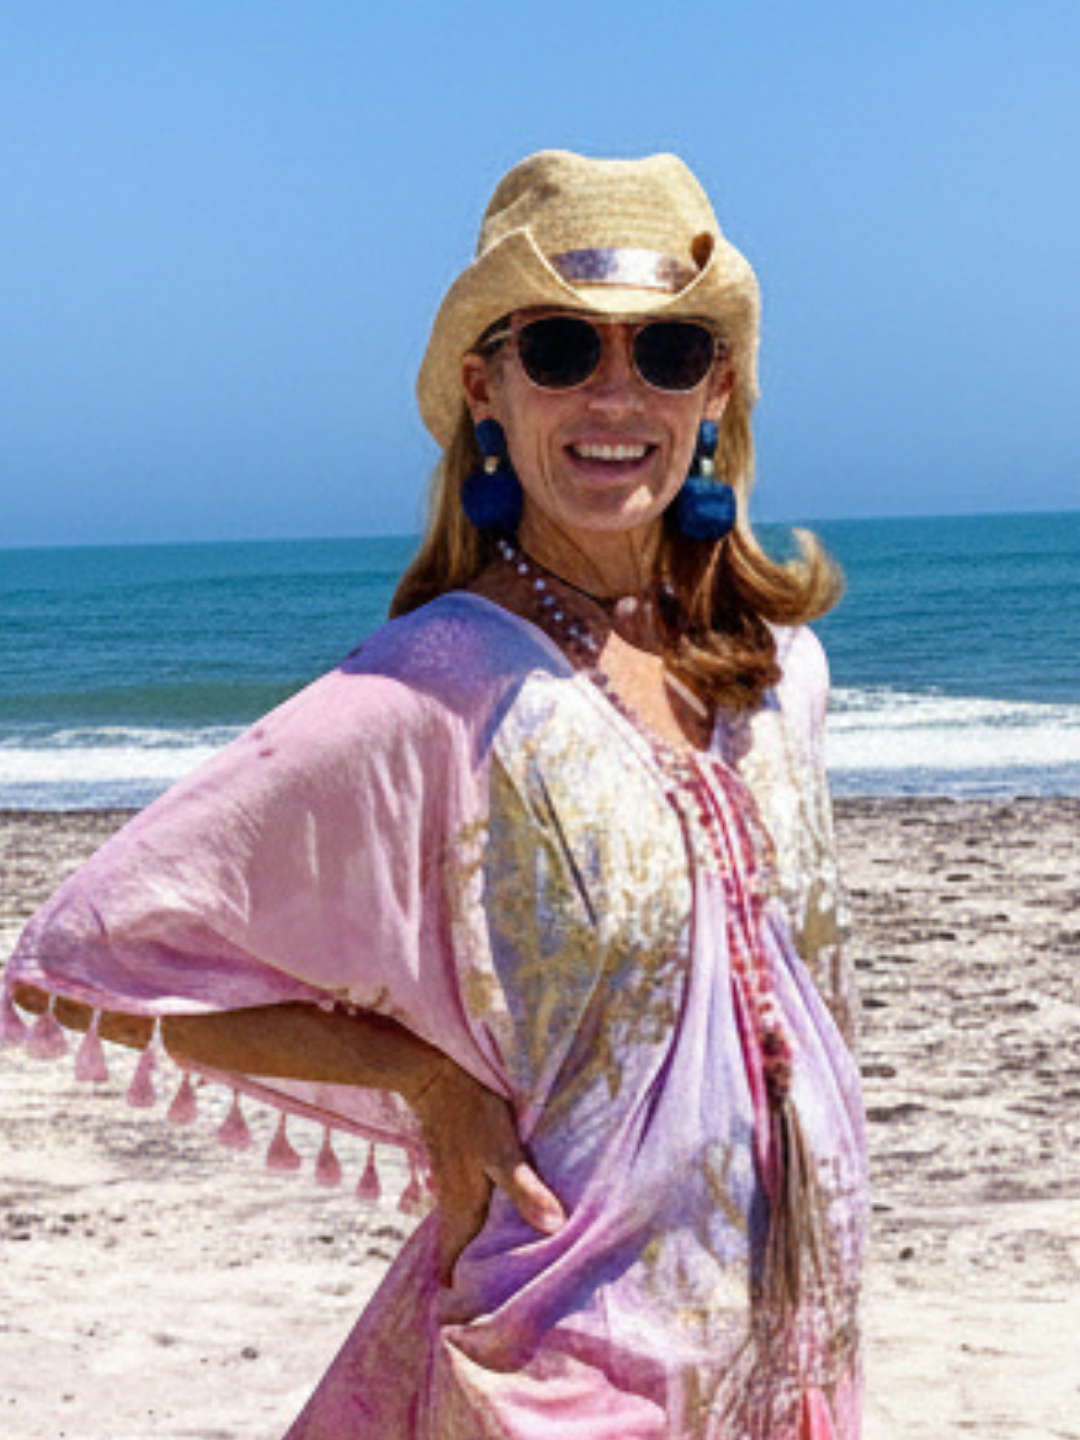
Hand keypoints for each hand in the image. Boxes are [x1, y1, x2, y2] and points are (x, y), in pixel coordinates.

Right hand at [409, 1060, 565, 1285]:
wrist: (437, 1073)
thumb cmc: (472, 1111)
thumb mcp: (502, 1150)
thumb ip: (525, 1189)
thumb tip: (554, 1228)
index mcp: (463, 1211)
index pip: (454, 1270)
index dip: (466, 1299)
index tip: (486, 1325)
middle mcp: (455, 1207)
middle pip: (466, 1257)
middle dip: (483, 1282)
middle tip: (513, 1304)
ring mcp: (455, 1189)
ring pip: (471, 1234)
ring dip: (488, 1253)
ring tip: (519, 1271)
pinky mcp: (462, 1171)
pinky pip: (476, 1211)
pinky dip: (491, 1225)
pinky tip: (512, 1221)